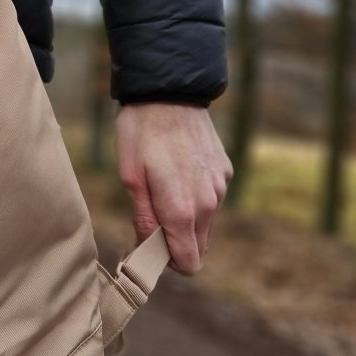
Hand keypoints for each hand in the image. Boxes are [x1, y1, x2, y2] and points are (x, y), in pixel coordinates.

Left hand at [115, 103, 232, 274]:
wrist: (169, 92)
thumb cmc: (141, 134)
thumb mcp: (131, 178)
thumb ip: (144, 219)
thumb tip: (148, 252)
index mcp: (182, 210)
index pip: (188, 263)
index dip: (168, 263)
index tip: (148, 248)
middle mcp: (208, 203)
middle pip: (198, 247)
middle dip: (175, 242)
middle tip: (149, 215)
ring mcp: (220, 187)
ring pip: (204, 222)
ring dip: (185, 217)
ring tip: (161, 186)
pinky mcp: (224, 171)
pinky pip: (210, 198)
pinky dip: (195, 194)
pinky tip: (177, 170)